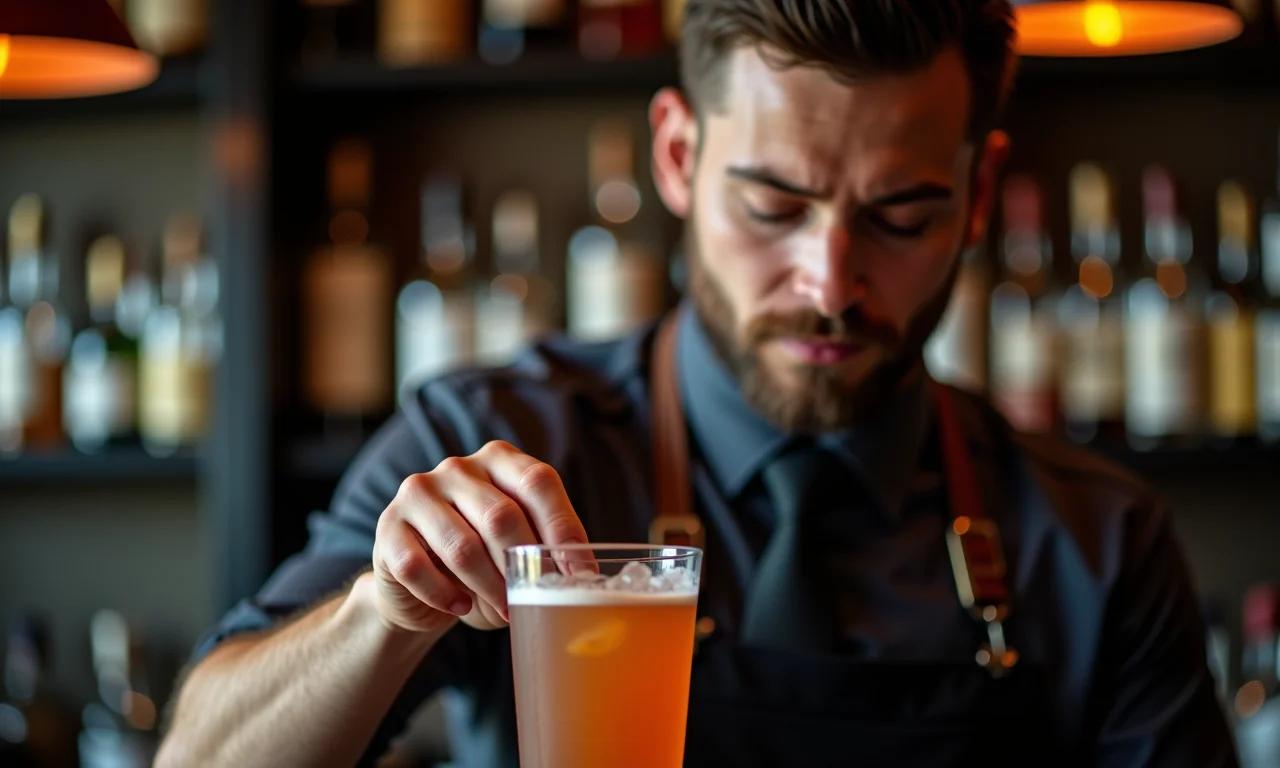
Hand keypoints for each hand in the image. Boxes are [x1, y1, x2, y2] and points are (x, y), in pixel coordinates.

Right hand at [371, 441, 587, 632]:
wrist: (418, 583)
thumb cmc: (483, 562)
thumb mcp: (519, 547)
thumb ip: (545, 549)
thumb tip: (582, 577)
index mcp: (499, 459)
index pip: (538, 482)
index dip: (562, 528)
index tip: (580, 572)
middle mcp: (457, 468)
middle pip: (501, 515)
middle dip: (523, 566)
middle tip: (534, 600)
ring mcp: (418, 493)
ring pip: (463, 547)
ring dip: (489, 587)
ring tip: (504, 611)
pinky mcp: (387, 527)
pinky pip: (419, 568)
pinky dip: (445, 596)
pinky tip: (459, 607)